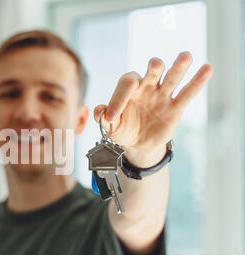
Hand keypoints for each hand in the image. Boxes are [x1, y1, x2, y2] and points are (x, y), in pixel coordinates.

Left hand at [94, 52, 211, 166]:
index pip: (126, 85)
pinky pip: (187, 94)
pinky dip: (197, 81)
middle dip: (154, 68)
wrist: (138, 144)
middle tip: (156, 65)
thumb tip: (100, 111)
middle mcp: (147, 87)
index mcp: (129, 89)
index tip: (111, 117)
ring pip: (171, 78)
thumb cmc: (122, 129)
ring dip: (178, 68)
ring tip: (186, 56)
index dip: (117, 99)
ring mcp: (162, 96)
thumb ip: (104, 118)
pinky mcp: (175, 107)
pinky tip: (207, 68)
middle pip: (152, 72)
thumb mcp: (110, 127)